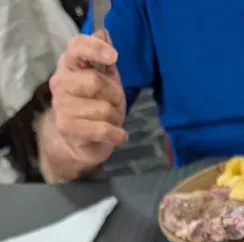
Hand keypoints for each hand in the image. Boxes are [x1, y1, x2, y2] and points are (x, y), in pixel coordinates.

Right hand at [49, 33, 127, 171]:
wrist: (82, 142)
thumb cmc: (96, 106)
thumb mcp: (107, 82)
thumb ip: (106, 61)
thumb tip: (104, 32)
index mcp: (70, 65)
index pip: (77, 47)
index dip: (95, 48)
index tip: (113, 57)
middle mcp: (60, 82)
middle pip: (95, 81)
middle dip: (115, 95)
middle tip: (115, 104)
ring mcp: (61, 106)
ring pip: (103, 108)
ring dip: (116, 118)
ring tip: (112, 121)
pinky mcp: (67, 128)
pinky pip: (103, 129)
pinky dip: (117, 134)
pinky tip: (117, 135)